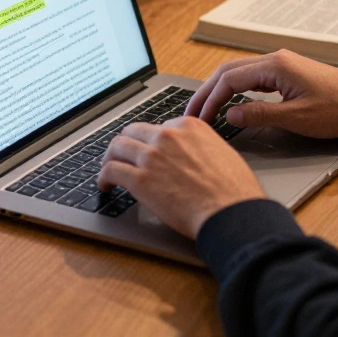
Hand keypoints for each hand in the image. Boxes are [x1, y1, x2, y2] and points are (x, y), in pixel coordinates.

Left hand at [99, 118, 264, 238]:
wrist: (230, 212)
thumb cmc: (233, 191)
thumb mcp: (222, 153)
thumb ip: (200, 147)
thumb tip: (190, 156)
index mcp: (188, 126)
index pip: (157, 128)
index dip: (149, 142)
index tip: (146, 152)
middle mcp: (167, 136)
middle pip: (133, 132)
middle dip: (126, 145)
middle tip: (123, 158)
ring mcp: (151, 155)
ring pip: (117, 147)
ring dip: (110, 159)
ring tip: (109, 170)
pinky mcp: (140, 178)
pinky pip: (111, 170)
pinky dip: (104, 177)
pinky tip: (106, 186)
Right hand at [185, 50, 337, 137]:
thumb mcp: (297, 118)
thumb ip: (260, 115)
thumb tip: (230, 115)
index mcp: (275, 66)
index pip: (229, 79)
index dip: (210, 100)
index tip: (198, 119)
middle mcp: (275, 60)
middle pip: (228, 71)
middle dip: (206, 92)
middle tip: (190, 113)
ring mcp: (281, 64)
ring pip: (238, 72)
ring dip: (218, 89)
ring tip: (203, 109)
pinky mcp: (287, 73)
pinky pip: (251, 77)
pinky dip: (234, 89)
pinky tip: (229, 102)